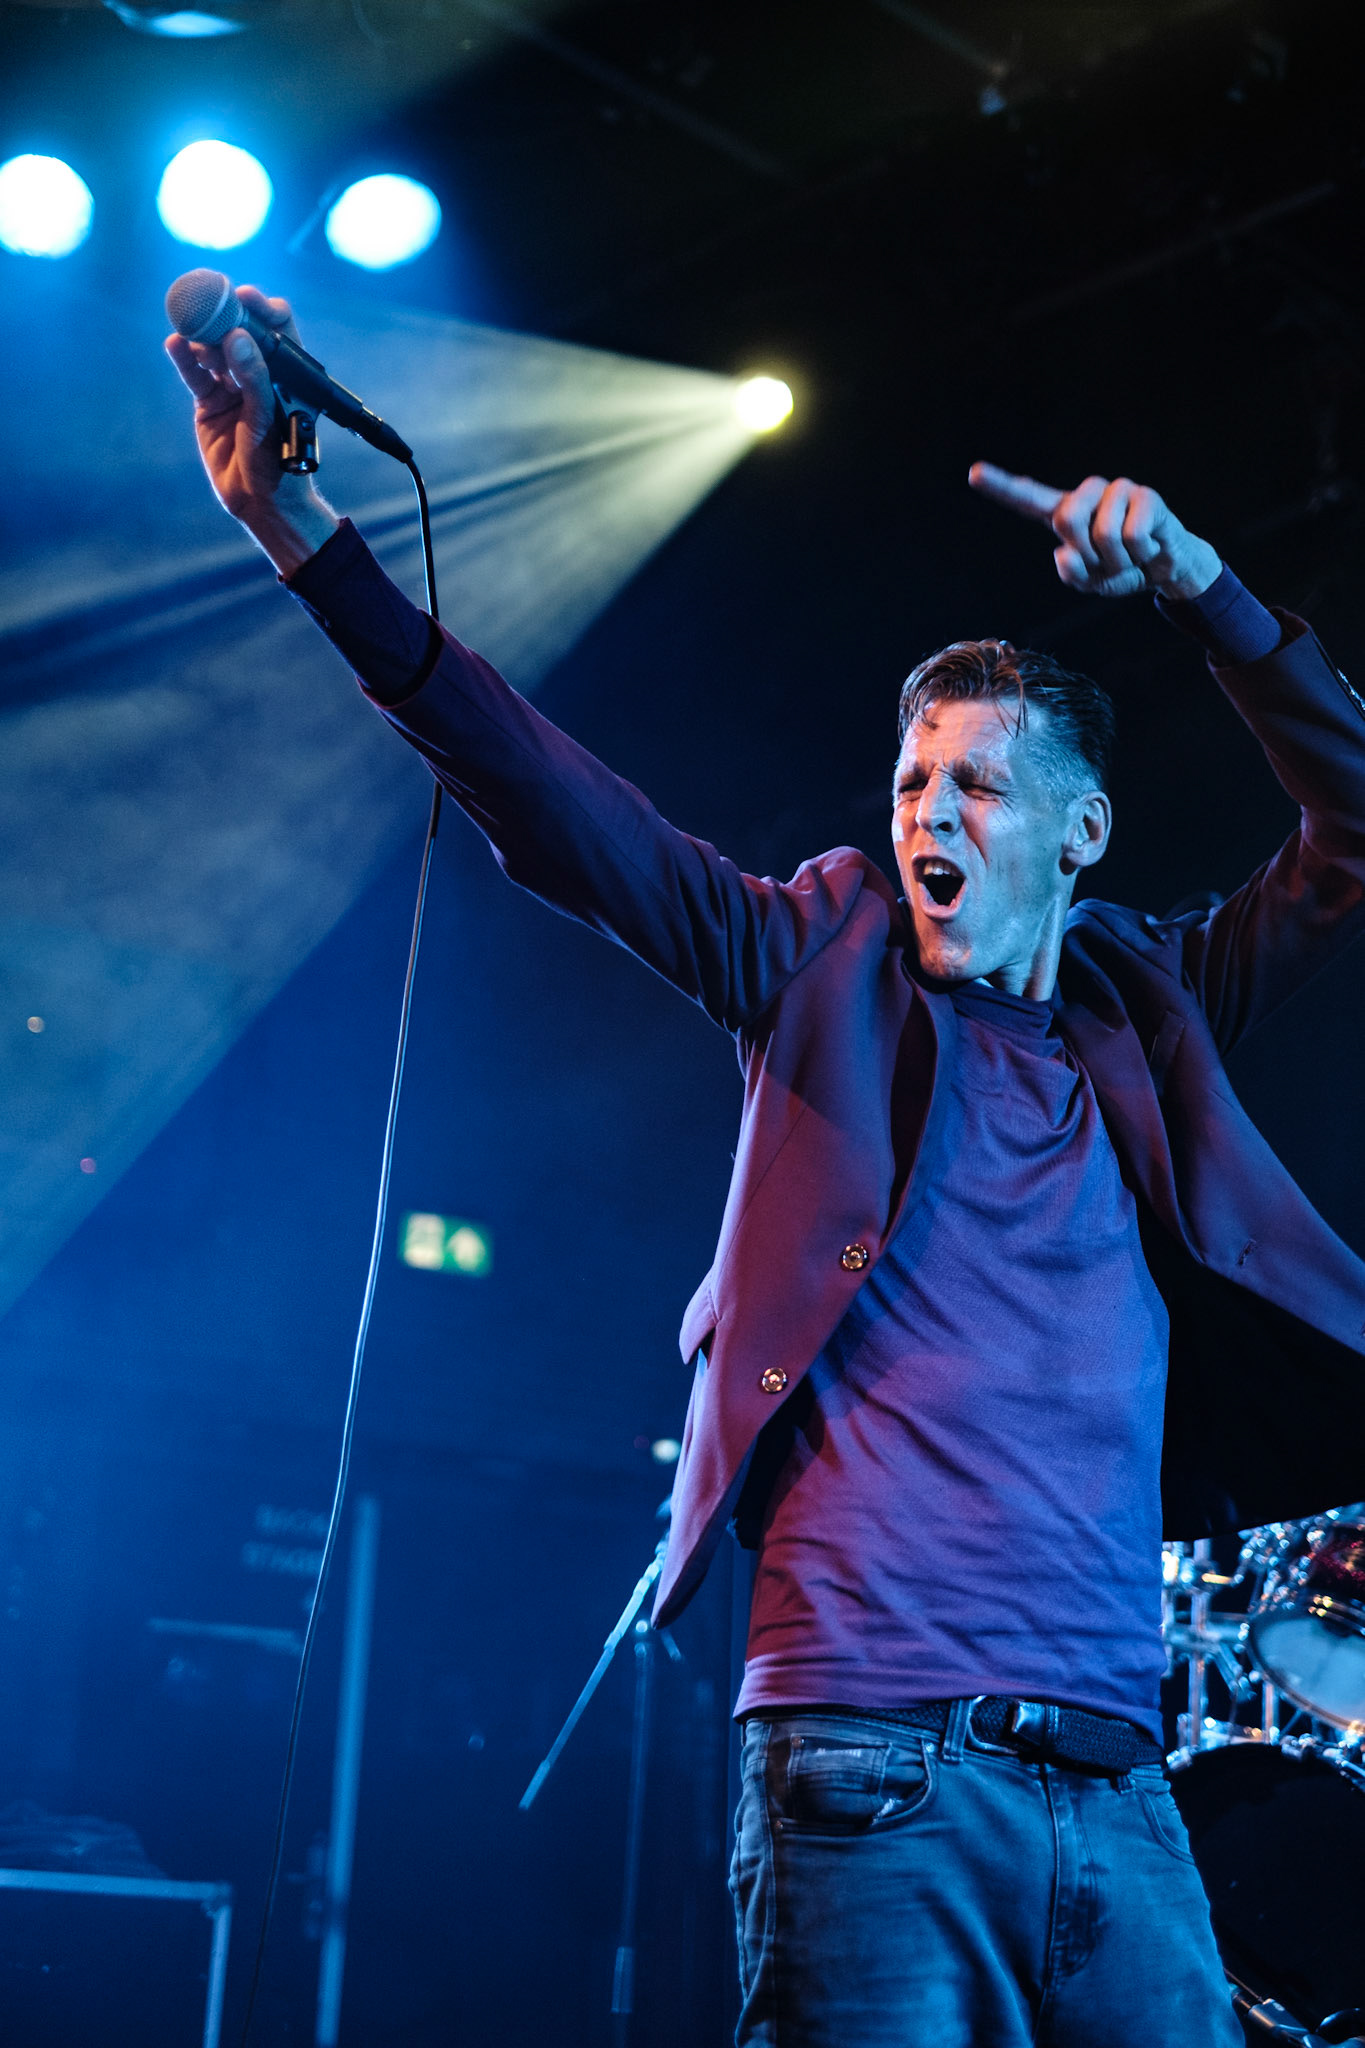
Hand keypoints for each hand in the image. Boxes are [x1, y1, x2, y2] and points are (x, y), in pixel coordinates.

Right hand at [166, 284, 338, 576]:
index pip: (279, 330)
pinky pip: (195, 375)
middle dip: (226, 317)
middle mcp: (261, 376)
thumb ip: (254, 377)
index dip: (263, 310)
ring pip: (215, 351)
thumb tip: (237, 337)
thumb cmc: (278, 463)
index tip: (245, 297)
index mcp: (288, 375)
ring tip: (194, 332)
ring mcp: (233, 387)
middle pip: (241, 333)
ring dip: (203, 337)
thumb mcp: (268, 418)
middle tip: (211, 304)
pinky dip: (184, 359)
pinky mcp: (210, 403)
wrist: (258, 501)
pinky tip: (175, 344)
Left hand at [968, 461, 1221, 601]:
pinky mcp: (1147, 497)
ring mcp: (1118, 491)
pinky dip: (1140, 555)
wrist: (1165, 569)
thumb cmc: (1120, 570)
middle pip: (1066, 519)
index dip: (1001, 487)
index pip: (1028, 499)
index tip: (974, 474)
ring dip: (1118, 560)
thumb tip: (1066, 552)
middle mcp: (1088, 495)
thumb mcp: (1089, 581)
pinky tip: (1148, 549)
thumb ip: (1072, 572)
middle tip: (1105, 562)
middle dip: (1087, 553)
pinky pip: (1133, 535)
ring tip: (1129, 556)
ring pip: (1104, 534)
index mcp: (1064, 512)